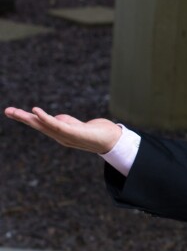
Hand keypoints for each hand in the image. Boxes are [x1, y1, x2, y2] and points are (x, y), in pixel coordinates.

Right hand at [4, 106, 121, 154]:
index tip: (13, 111)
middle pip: (38, 125)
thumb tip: (55, 118)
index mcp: (59, 133)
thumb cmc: (96, 133)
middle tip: (7, 110)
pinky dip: (45, 118)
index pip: (40, 124)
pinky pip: (56, 125)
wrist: (112, 140)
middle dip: (22, 118)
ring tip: (14, 111)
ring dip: (28, 118)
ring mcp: (66, 135)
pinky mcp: (74, 132)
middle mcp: (60, 136)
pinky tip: (35, 111)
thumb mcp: (77, 125)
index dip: (27, 118)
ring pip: (43, 125)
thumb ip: (65, 122)